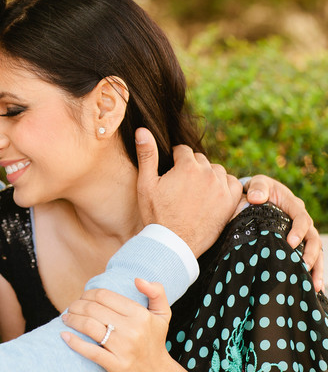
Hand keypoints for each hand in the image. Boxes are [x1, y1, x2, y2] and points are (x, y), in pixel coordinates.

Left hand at [61, 281, 184, 371]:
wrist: (157, 371)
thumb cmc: (155, 339)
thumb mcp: (162, 314)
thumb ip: (156, 292)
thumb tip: (138, 279)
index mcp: (140, 315)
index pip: (104, 296)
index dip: (88, 293)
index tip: (82, 296)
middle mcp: (132, 330)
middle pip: (93, 309)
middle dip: (76, 305)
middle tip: (71, 307)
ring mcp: (123, 348)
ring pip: (89, 326)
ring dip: (72, 319)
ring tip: (66, 318)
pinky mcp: (116, 365)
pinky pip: (90, 351)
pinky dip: (74, 342)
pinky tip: (65, 335)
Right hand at [135, 128, 241, 256]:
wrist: (173, 243)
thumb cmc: (156, 214)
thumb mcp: (146, 184)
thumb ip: (147, 155)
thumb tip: (142, 130)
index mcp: (188, 166)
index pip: (183, 151)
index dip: (174, 161)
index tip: (171, 174)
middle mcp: (208, 174)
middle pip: (200, 160)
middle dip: (190, 168)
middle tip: (180, 186)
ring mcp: (221, 188)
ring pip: (216, 170)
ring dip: (207, 176)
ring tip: (195, 191)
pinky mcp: (230, 202)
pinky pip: (231, 183)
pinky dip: (223, 186)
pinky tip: (211, 196)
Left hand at [244, 175, 323, 291]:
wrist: (259, 194)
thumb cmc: (258, 189)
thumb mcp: (258, 183)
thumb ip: (257, 188)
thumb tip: (256, 198)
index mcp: (294, 205)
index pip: (302, 218)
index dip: (299, 231)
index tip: (290, 243)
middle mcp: (302, 220)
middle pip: (313, 239)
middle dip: (310, 254)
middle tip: (302, 267)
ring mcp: (302, 232)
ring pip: (315, 252)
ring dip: (316, 268)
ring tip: (315, 286)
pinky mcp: (297, 242)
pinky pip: (308, 257)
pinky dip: (311, 272)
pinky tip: (312, 289)